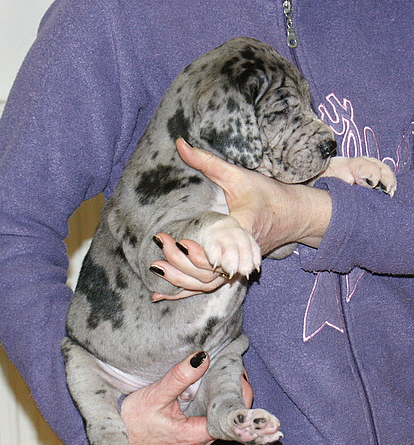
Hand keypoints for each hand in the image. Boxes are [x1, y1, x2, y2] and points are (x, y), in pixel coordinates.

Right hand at [120, 351, 252, 444]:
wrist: (117, 438)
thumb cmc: (132, 420)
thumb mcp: (156, 395)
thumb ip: (180, 377)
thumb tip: (202, 357)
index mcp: (194, 436)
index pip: (228, 420)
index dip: (239, 399)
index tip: (243, 377)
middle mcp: (198, 443)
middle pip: (226, 419)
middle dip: (233, 395)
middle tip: (235, 368)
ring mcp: (193, 441)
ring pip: (217, 420)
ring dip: (222, 400)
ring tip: (227, 374)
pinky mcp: (188, 437)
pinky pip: (207, 420)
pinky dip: (211, 404)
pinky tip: (211, 388)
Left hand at [150, 138, 331, 298]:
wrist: (293, 216)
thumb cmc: (267, 193)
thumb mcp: (238, 174)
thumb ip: (207, 162)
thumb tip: (179, 143)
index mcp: (244, 227)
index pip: (223, 246)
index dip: (203, 251)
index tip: (180, 241)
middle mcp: (242, 253)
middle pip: (211, 270)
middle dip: (184, 262)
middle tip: (162, 243)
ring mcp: (238, 265)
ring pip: (209, 283)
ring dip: (181, 280)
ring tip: (156, 269)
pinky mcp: (234, 270)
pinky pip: (209, 286)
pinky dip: (186, 292)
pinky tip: (163, 296)